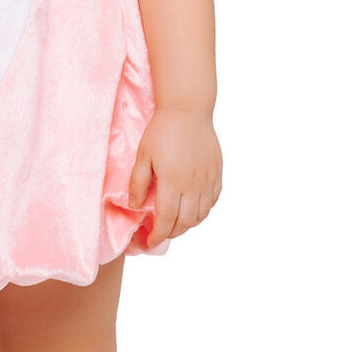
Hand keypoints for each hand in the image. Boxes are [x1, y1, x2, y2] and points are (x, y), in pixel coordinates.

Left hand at [127, 107, 222, 246]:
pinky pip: (213, 200)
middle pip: (185, 222)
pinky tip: (192, 207)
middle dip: (171, 233)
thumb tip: (135, 205)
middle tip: (160, 232)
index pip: (167, 220)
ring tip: (175, 222)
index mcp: (173, 182)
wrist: (188, 109)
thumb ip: (138, 182)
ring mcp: (208, 179)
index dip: (158, 236)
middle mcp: (193, 185)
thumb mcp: (143, 155)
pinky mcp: (217, 172)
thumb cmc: (162, 131)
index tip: (149, 242)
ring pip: (201, 214)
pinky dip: (203, 210)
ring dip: (188, 224)